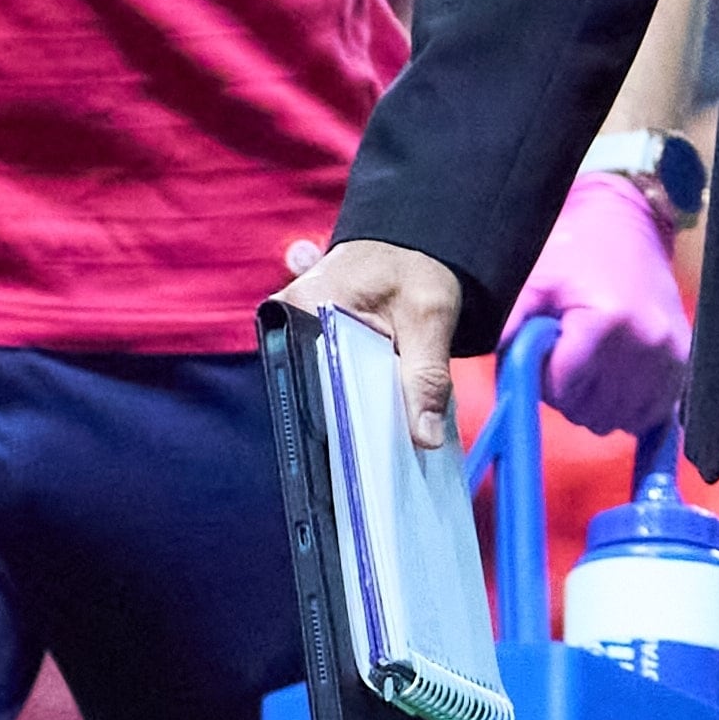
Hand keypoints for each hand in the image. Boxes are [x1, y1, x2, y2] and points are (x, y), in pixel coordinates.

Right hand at [279, 235, 464, 449]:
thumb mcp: (430, 315)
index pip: (308, 378)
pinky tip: (381, 435)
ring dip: (351, 422)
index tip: (359, 462)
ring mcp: (297, 338)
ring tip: (379, 464)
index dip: (334, 422)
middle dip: (345, 430)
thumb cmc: (414, 268)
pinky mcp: (315, 350)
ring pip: (322, 394)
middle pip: (312, 392)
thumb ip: (427, 375)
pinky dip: (357, 408)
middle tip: (375, 473)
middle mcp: (288, 323)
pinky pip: (332, 387)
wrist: (410, 246)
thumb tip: (425, 437)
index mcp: (303, 306)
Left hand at [510, 173, 692, 436]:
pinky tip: (617, 382)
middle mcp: (644, 342)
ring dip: (599, 405)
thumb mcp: (534, 282)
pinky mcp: (684, 359)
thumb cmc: (574, 250)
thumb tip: (499, 375)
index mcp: (605, 320)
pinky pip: (653, 412)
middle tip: (566, 362)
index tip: (546, 356)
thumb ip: (512, 329)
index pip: (562, 390)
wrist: (627, 221)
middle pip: (592, 410)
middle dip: (570, 395)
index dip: (544, 380)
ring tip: (591, 369)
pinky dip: (630, 406)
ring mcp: (669, 354)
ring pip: (621, 419)